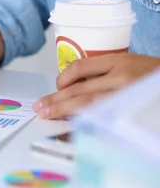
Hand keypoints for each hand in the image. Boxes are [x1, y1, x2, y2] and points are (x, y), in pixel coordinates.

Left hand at [34, 53, 159, 118]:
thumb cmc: (152, 77)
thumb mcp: (130, 65)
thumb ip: (105, 74)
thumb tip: (74, 90)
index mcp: (119, 61)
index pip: (80, 67)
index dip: (63, 78)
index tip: (57, 87)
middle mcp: (121, 77)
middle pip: (79, 89)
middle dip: (56, 100)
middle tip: (40, 108)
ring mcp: (125, 96)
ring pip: (87, 105)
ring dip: (63, 111)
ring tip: (47, 115)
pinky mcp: (130, 112)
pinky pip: (100, 118)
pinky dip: (83, 122)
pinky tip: (71, 126)